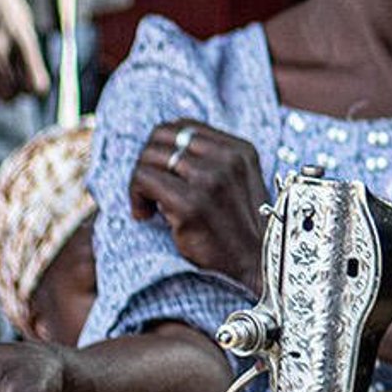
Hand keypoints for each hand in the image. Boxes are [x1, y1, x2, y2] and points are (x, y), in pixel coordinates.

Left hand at [130, 121, 268, 292]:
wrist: (255, 265)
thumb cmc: (238, 228)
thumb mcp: (236, 182)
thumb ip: (211, 160)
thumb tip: (163, 146)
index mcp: (240, 150)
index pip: (183, 125)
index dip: (163, 147)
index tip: (164, 173)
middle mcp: (227, 159)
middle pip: (162, 137)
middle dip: (147, 162)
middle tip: (150, 190)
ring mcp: (210, 180)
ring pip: (149, 157)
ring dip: (139, 182)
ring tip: (149, 206)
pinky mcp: (191, 203)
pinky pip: (143, 180)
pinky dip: (135, 197)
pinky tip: (145, 215)